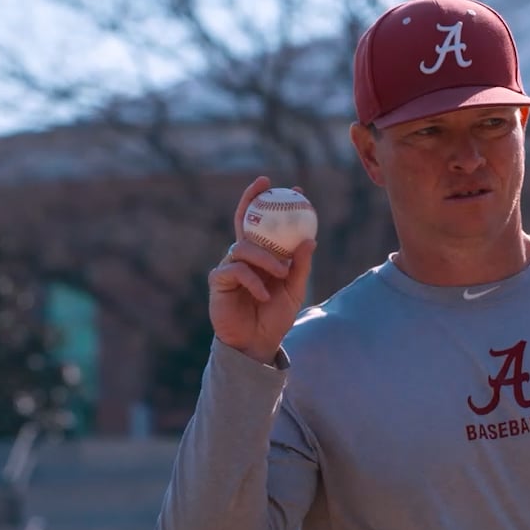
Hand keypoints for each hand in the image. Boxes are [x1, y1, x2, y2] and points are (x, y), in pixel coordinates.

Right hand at [208, 176, 316, 362]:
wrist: (257, 343)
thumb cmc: (275, 317)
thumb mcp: (294, 291)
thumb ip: (300, 266)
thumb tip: (310, 239)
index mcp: (263, 256)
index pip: (268, 224)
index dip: (278, 204)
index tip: (296, 189)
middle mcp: (244, 257)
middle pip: (244, 221)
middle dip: (252, 198)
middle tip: (267, 186)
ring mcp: (230, 267)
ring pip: (243, 247)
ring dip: (265, 258)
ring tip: (281, 273)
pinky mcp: (219, 282)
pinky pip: (235, 270)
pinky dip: (253, 280)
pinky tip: (264, 294)